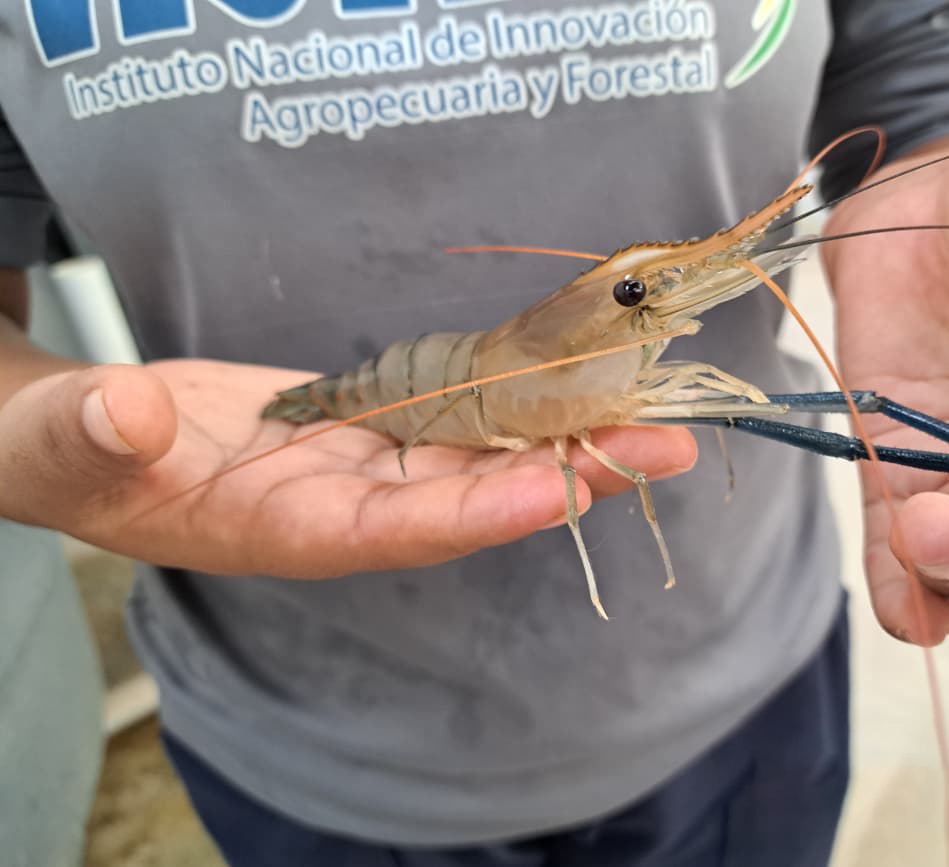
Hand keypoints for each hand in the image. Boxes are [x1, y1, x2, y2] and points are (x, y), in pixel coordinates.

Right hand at [0, 360, 696, 577]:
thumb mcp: (73, 448)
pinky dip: (515, 395)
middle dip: (570, 469)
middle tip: (663, 440)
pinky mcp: (375, 427)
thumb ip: (96, 439)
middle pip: (476, 493)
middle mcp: (353, 507)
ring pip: (483, 450)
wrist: (108, 445)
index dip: (487, 507)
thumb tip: (128, 416)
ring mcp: (371, 468)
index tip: (565, 483)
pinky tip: (573, 375)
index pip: (405, 529)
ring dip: (565, 430)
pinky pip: (458, 413)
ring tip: (650, 405)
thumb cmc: (83, 456)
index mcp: (292, 530)